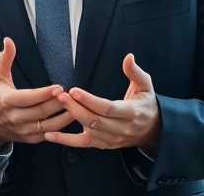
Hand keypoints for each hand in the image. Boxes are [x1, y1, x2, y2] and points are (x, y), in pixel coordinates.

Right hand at [0, 38, 74, 150]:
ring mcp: (23, 130)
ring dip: (64, 117)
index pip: (29, 98)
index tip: (59, 87)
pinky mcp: (29, 139)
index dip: (44, 94)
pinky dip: (60, 128)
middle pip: (41, 112)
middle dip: (58, 103)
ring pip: (47, 126)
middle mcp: (15, 118)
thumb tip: (8, 40)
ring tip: (77, 106)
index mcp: (7, 101)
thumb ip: (4, 58)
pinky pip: (48, 135)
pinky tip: (71, 119)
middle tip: (73, 95)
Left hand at [45, 54, 160, 151]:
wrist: (153, 130)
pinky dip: (65, 141)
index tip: (74, 91)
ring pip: (88, 131)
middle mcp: (120, 128)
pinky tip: (50, 134)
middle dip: (75, 108)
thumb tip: (128, 57)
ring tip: (55, 106)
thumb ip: (135, 72)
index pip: (107, 108)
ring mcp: (111, 139)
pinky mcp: (103, 145)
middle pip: (94, 121)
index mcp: (130, 113)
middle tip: (60, 96)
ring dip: (69, 120)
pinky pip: (82, 144)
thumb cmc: (147, 105)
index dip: (89, 101)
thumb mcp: (146, 86)